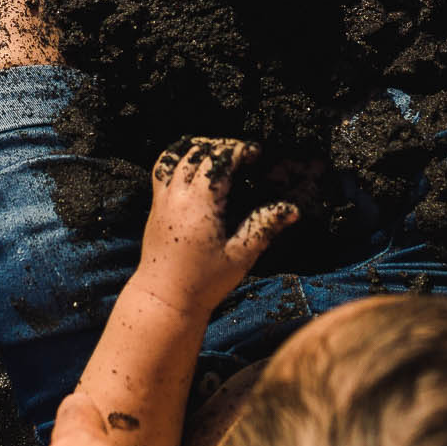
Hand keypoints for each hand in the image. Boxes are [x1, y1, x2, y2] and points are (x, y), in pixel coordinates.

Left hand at [136, 137, 297, 310]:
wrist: (164, 298)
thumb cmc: (204, 281)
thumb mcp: (241, 255)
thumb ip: (264, 226)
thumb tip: (292, 209)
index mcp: (201, 204)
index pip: (219, 160)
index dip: (239, 150)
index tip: (255, 153)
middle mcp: (177, 196)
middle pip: (196, 152)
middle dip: (221, 146)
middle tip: (241, 154)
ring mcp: (162, 200)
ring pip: (175, 156)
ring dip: (196, 148)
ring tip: (216, 153)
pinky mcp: (154, 208)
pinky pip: (162, 170)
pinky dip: (178, 159)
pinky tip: (193, 169)